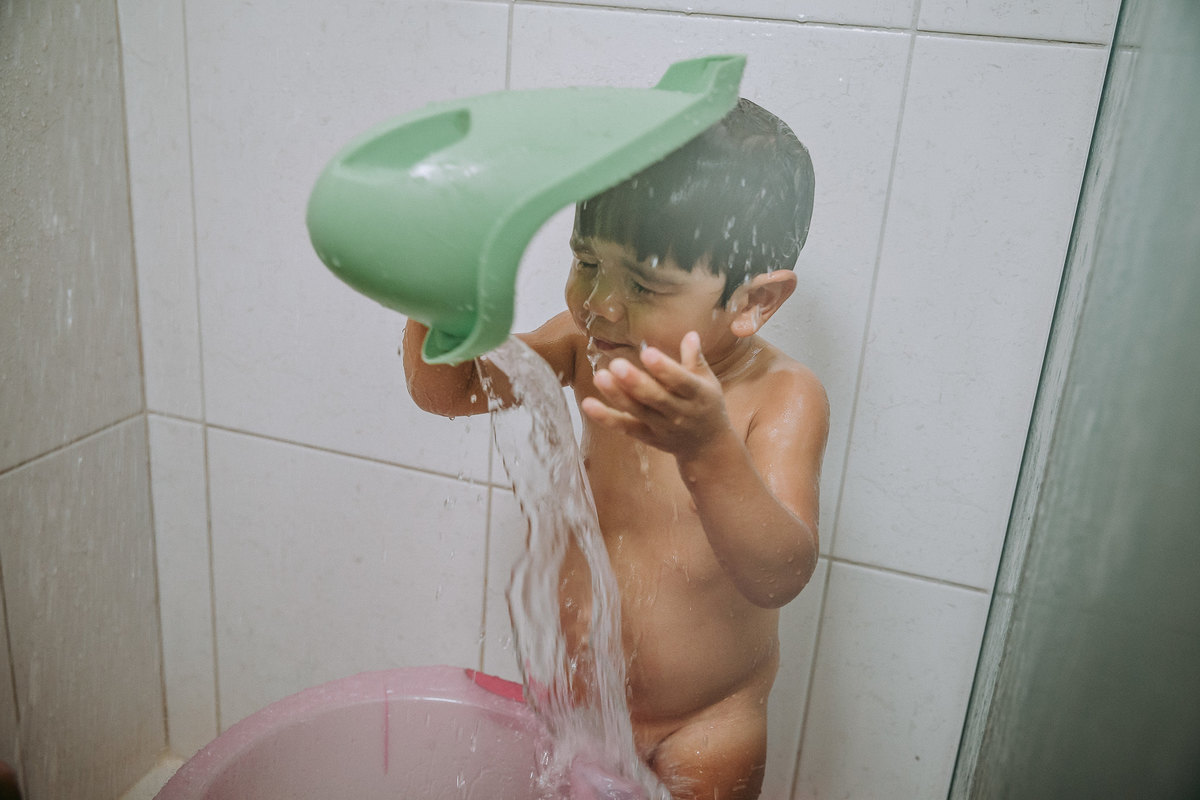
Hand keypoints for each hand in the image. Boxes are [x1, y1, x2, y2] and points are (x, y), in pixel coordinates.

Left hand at [580, 332, 731, 458]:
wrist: (708, 446)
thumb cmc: (706, 405)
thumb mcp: (708, 382)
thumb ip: (695, 358)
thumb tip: (690, 334)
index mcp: (698, 394)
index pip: (681, 381)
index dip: (665, 369)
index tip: (647, 353)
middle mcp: (680, 413)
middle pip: (656, 398)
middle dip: (635, 383)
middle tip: (616, 364)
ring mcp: (662, 427)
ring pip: (637, 411)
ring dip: (617, 395)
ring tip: (600, 377)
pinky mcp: (647, 437)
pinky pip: (625, 427)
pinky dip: (606, 417)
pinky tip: (588, 404)